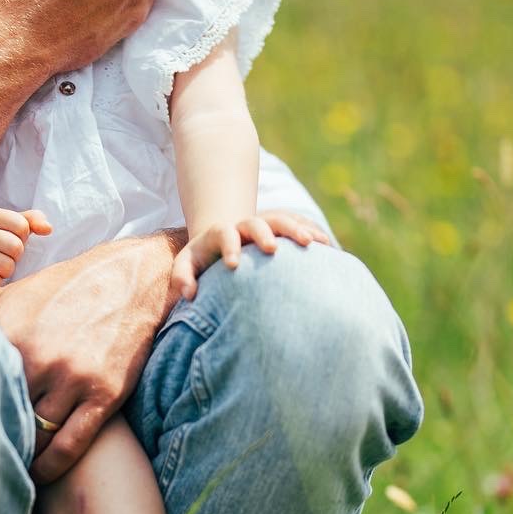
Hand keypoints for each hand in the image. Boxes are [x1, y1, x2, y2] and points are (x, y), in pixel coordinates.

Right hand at [0, 206, 51, 294]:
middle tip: (3, 255)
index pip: (22, 226)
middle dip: (15, 256)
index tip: (10, 239)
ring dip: (5, 270)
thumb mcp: (12, 225)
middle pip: (16, 247)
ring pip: (6, 267)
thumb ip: (33, 220)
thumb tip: (48, 229)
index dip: (23, 237)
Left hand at [0, 233, 178, 481]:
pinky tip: (38, 474)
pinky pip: (69, 447)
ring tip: (7, 466)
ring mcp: (73, 379)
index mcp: (10, 334)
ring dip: (21, 455)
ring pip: (35, 437)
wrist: (128, 277)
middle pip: (2, 417)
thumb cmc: (64, 287)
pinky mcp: (104, 395)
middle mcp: (39, 358)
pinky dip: (50, 468)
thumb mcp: (13, 293)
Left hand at [171, 211, 330, 301]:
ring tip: (315, 244)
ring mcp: (266, 223)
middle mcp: (245, 225)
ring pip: (283, 219)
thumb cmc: (203, 258)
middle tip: (273, 249)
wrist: (224, 237)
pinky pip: (301, 224)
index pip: (224, 233)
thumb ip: (183, 277)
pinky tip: (329, 246)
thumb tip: (189, 295)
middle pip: (256, 221)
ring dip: (298, 228)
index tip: (233, 264)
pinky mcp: (282, 227)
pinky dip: (314, 231)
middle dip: (265, 233)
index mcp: (220, 232)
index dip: (228, 245)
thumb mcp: (187, 264)